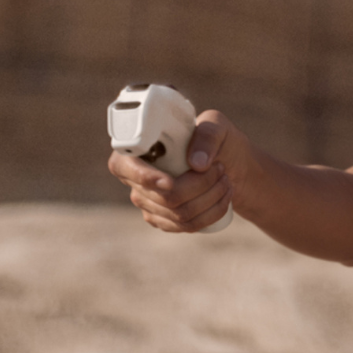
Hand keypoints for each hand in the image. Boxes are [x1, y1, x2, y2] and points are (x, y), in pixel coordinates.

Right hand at [106, 109, 240, 232]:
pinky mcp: (163, 220)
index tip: (171, 182)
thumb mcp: (216, 126)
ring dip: (210, 198)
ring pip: (179, 213)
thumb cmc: (216, 140)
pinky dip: (212, 213)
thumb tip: (197, 164)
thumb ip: (208, 136)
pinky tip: (223, 197)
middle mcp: (136, 178)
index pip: (123, 166)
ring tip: (225, 180)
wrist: (230, 163)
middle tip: (220, 168)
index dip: (143, 177)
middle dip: (200, 185)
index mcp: (139, 148)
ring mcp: (148, 202)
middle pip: (164, 196)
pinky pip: (186, 226)